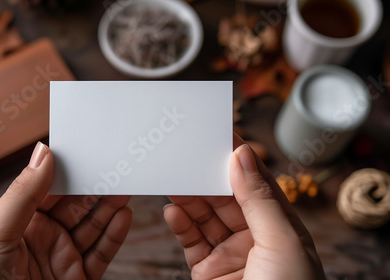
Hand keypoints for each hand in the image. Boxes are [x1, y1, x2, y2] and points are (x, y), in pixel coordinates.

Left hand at [0, 142, 131, 279]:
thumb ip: (22, 193)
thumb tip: (42, 153)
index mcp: (20, 223)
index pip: (50, 191)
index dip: (69, 175)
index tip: (87, 158)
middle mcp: (44, 238)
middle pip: (76, 208)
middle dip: (94, 189)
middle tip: (113, 170)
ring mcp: (62, 258)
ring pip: (93, 228)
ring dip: (109, 208)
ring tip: (123, 189)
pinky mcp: (78, 278)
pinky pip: (101, 255)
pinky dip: (114, 236)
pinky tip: (123, 217)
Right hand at [163, 133, 324, 279]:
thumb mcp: (282, 241)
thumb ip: (258, 199)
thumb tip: (243, 156)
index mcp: (279, 226)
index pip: (255, 182)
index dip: (238, 157)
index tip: (219, 133)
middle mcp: (253, 236)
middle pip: (224, 196)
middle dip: (205, 175)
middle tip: (186, 153)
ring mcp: (229, 253)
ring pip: (203, 216)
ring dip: (188, 196)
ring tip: (172, 177)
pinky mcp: (207, 270)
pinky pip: (190, 241)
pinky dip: (180, 224)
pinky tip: (172, 210)